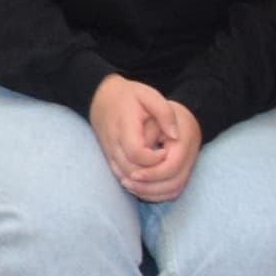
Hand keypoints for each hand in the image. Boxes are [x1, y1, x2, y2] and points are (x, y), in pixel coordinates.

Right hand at [88, 75, 200, 202]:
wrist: (100, 97)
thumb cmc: (128, 96)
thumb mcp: (149, 95)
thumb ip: (165, 114)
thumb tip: (175, 136)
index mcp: (124, 126)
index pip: (136, 153)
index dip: (153, 159)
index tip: (165, 151)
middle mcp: (113, 142)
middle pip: (131, 170)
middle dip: (151, 174)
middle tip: (166, 165)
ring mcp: (109, 151)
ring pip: (124, 176)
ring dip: (143, 180)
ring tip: (160, 170)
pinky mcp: (108, 156)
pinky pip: (119, 175)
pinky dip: (134, 180)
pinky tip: (148, 174)